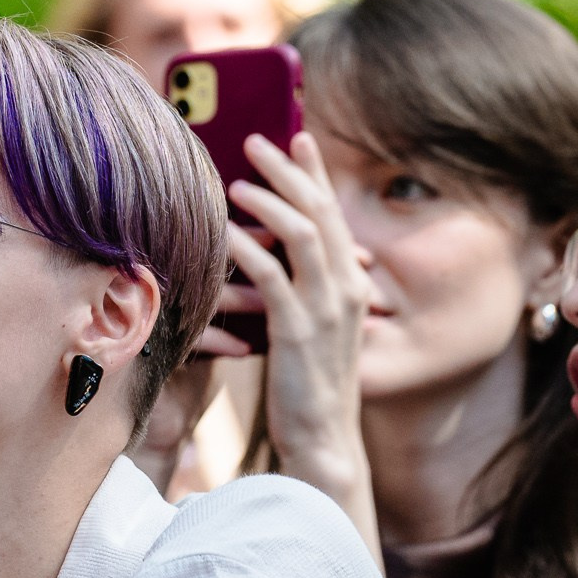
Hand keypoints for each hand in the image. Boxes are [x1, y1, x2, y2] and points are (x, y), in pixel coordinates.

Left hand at [201, 135, 373, 521]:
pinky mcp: (298, 332)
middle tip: (258, 140)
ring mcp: (326, 309)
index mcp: (351, 283)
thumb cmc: (308, 386)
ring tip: (236, 181)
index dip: (315, 174)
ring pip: (302, 234)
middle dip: (289, 172)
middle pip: (320, 211)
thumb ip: (297, 288)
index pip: (334, 215)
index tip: (299, 138)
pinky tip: (226, 233)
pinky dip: (250, 249)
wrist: (324, 439)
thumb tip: (267, 253)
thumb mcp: (310, 327)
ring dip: (269, 201)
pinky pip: (274, 277)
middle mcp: (347, 288)